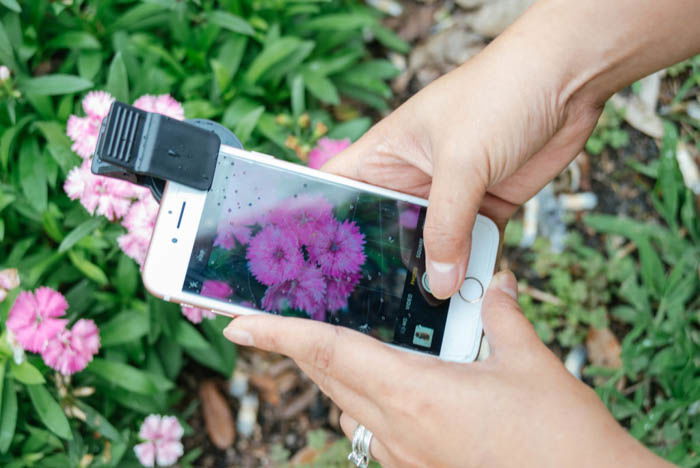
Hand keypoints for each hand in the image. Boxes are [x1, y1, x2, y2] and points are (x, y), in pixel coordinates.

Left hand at [223, 271, 667, 467]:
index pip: (328, 353)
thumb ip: (502, 314)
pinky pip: (374, 427)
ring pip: (347, 404)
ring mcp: (405, 455)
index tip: (234, 324)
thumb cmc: (559, 436)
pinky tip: (396, 378)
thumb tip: (493, 280)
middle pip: (327, 378)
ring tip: (334, 339)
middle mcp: (398, 429)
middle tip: (273, 321)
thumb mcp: (530, 363)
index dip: (277, 335)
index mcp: (415, 393)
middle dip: (297, 347)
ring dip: (333, 371)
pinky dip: (367, 396)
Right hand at [322, 22, 601, 298]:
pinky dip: (474, 269)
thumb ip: (447, 227)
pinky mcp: (485, 207)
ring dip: (435, 274)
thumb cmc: (499, 94)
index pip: (337, 192)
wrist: (568, 77)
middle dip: (384, 265)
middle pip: (385, 231)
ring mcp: (450, 196)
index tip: (314, 267)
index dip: (320, 226)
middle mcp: (411, 178)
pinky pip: (473, 247)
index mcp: (385, 155)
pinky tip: (473, 296)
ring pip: (432, 247)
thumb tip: (440, 284)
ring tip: (430, 315)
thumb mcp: (462, 161)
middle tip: (376, 310)